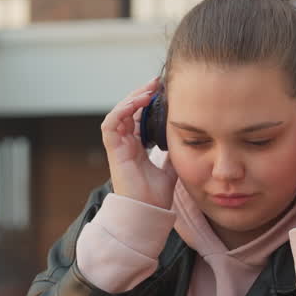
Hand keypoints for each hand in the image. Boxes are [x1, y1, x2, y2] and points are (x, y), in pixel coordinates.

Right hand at [100, 78, 177, 209]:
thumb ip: (173, 152)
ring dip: (132, 99)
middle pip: (128, 111)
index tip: (163, 90)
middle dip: (141, 94)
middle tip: (156, 82)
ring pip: (118, 114)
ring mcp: (118, 147)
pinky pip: (110, 125)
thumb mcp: (171, 167)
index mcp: (136, 147)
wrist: (148, 213)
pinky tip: (136, 103)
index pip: (138, 117)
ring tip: (148, 90)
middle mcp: (125, 144)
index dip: (147, 102)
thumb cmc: (156, 196)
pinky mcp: (113, 151)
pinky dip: (121, 111)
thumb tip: (185, 137)